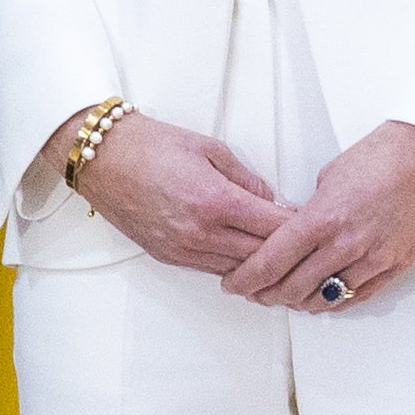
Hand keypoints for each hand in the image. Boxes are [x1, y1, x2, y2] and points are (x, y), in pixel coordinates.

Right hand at [64, 107, 287, 276]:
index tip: (313, 223)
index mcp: (215, 201)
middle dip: (286, 249)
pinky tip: (242, 254)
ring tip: (277, 253)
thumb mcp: (208, 148)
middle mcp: (200, 232)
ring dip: (260, 262)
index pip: (275, 227)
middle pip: (261, 255)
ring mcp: (182, 248)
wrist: (101, 157)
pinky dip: (232, 264)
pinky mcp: (168, 256)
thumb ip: (245, 178)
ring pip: (239, 269)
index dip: (300, 227)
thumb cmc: (148, 145)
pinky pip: (212, 269)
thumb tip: (269, 199)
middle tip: (303, 242)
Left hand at [222, 120, 414, 312]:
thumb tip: (292, 233)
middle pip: (293, 287)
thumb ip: (308, 213)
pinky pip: (358, 296)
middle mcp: (346, 245)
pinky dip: (334, 301)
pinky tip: (320, 298)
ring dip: (299, 302)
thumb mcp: (327, 180)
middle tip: (253, 292)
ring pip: (325, 298)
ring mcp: (374, 259)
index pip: (271, 261)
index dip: (246, 279)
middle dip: (266, 294)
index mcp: (321, 218)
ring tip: (284, 297)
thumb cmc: (379, 158)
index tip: (233, 284)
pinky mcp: (396, 266)